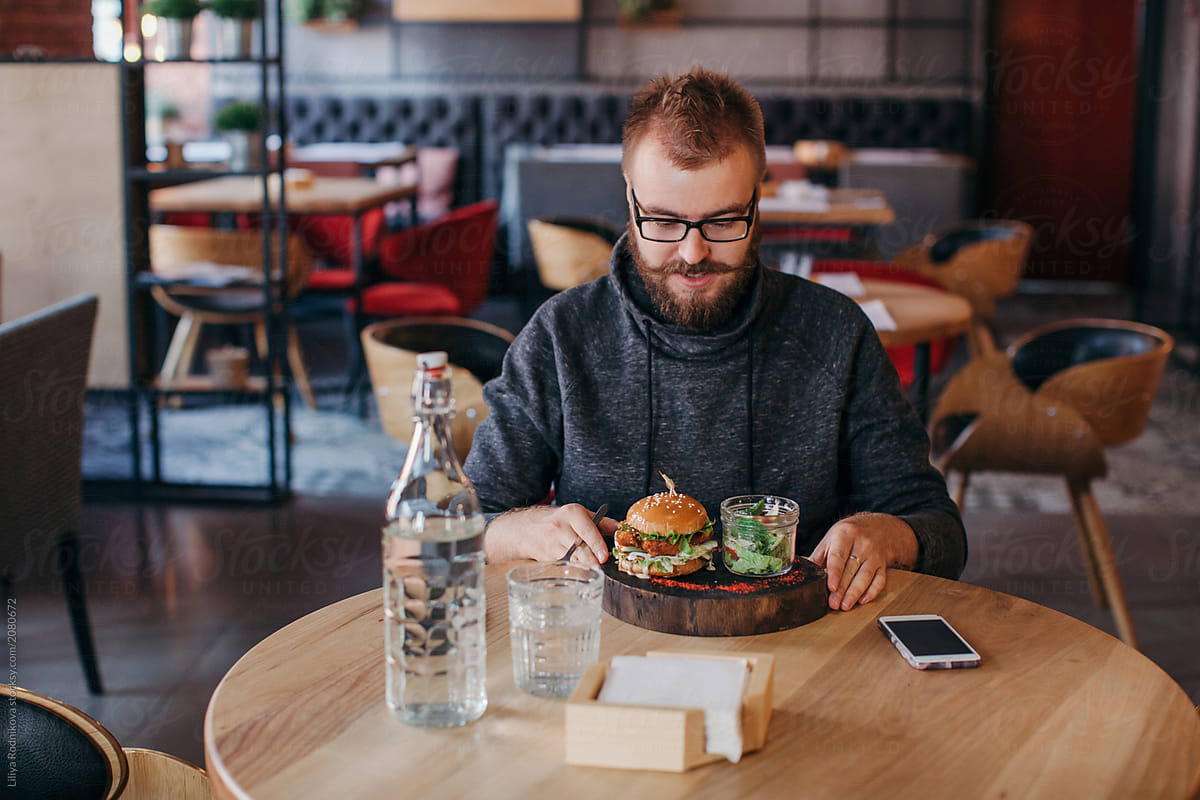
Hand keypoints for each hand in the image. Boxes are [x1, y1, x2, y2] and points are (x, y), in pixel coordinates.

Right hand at [485, 504, 617, 566]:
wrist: (526, 529)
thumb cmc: (559, 521)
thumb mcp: (580, 515)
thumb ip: (601, 522)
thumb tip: (620, 529)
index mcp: (572, 513)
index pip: (586, 529)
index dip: (596, 543)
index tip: (604, 556)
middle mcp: (561, 527)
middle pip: (579, 546)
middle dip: (590, 558)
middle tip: (600, 566)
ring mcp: (552, 543)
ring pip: (573, 558)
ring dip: (584, 565)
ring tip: (592, 568)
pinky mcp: (548, 557)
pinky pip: (566, 564)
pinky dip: (575, 568)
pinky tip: (581, 570)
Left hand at [809, 512, 918, 610]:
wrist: (880, 526)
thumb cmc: (851, 532)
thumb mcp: (832, 536)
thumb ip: (819, 555)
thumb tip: (805, 572)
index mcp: (845, 535)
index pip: (838, 556)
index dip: (834, 573)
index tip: (831, 587)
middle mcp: (862, 544)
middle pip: (851, 569)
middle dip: (842, 589)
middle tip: (834, 603)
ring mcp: (874, 555)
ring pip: (865, 576)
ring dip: (855, 593)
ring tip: (845, 605)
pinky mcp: (883, 565)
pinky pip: (879, 580)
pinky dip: (872, 592)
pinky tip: (862, 600)